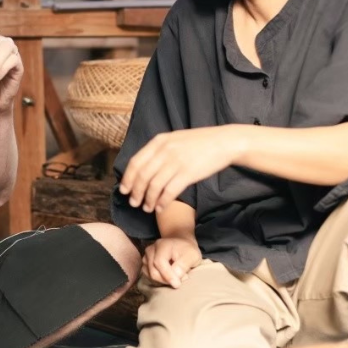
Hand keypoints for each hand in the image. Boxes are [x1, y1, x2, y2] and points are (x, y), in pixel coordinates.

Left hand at [119, 126, 240, 211]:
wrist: (223, 142)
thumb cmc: (200, 142)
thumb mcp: (175, 139)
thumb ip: (160, 150)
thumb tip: (145, 169)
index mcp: (159, 141)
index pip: (136, 162)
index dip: (128, 179)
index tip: (124, 190)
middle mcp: (165, 151)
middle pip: (142, 176)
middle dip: (136, 193)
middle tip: (134, 203)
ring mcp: (176, 162)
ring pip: (154, 186)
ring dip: (148, 200)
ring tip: (147, 208)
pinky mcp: (188, 173)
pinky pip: (169, 192)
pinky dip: (162, 202)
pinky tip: (160, 207)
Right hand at [143, 235, 201, 287]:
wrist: (181, 245)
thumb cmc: (187, 250)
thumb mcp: (193, 256)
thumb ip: (183, 265)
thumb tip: (176, 275)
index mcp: (162, 245)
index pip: (159, 262)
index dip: (168, 276)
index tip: (177, 284)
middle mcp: (151, 250)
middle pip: (153, 272)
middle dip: (166, 280)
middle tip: (180, 280)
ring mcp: (146, 257)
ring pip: (150, 276)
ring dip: (163, 281)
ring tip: (176, 276)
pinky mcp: (145, 264)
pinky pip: (149, 277)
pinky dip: (158, 280)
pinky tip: (168, 277)